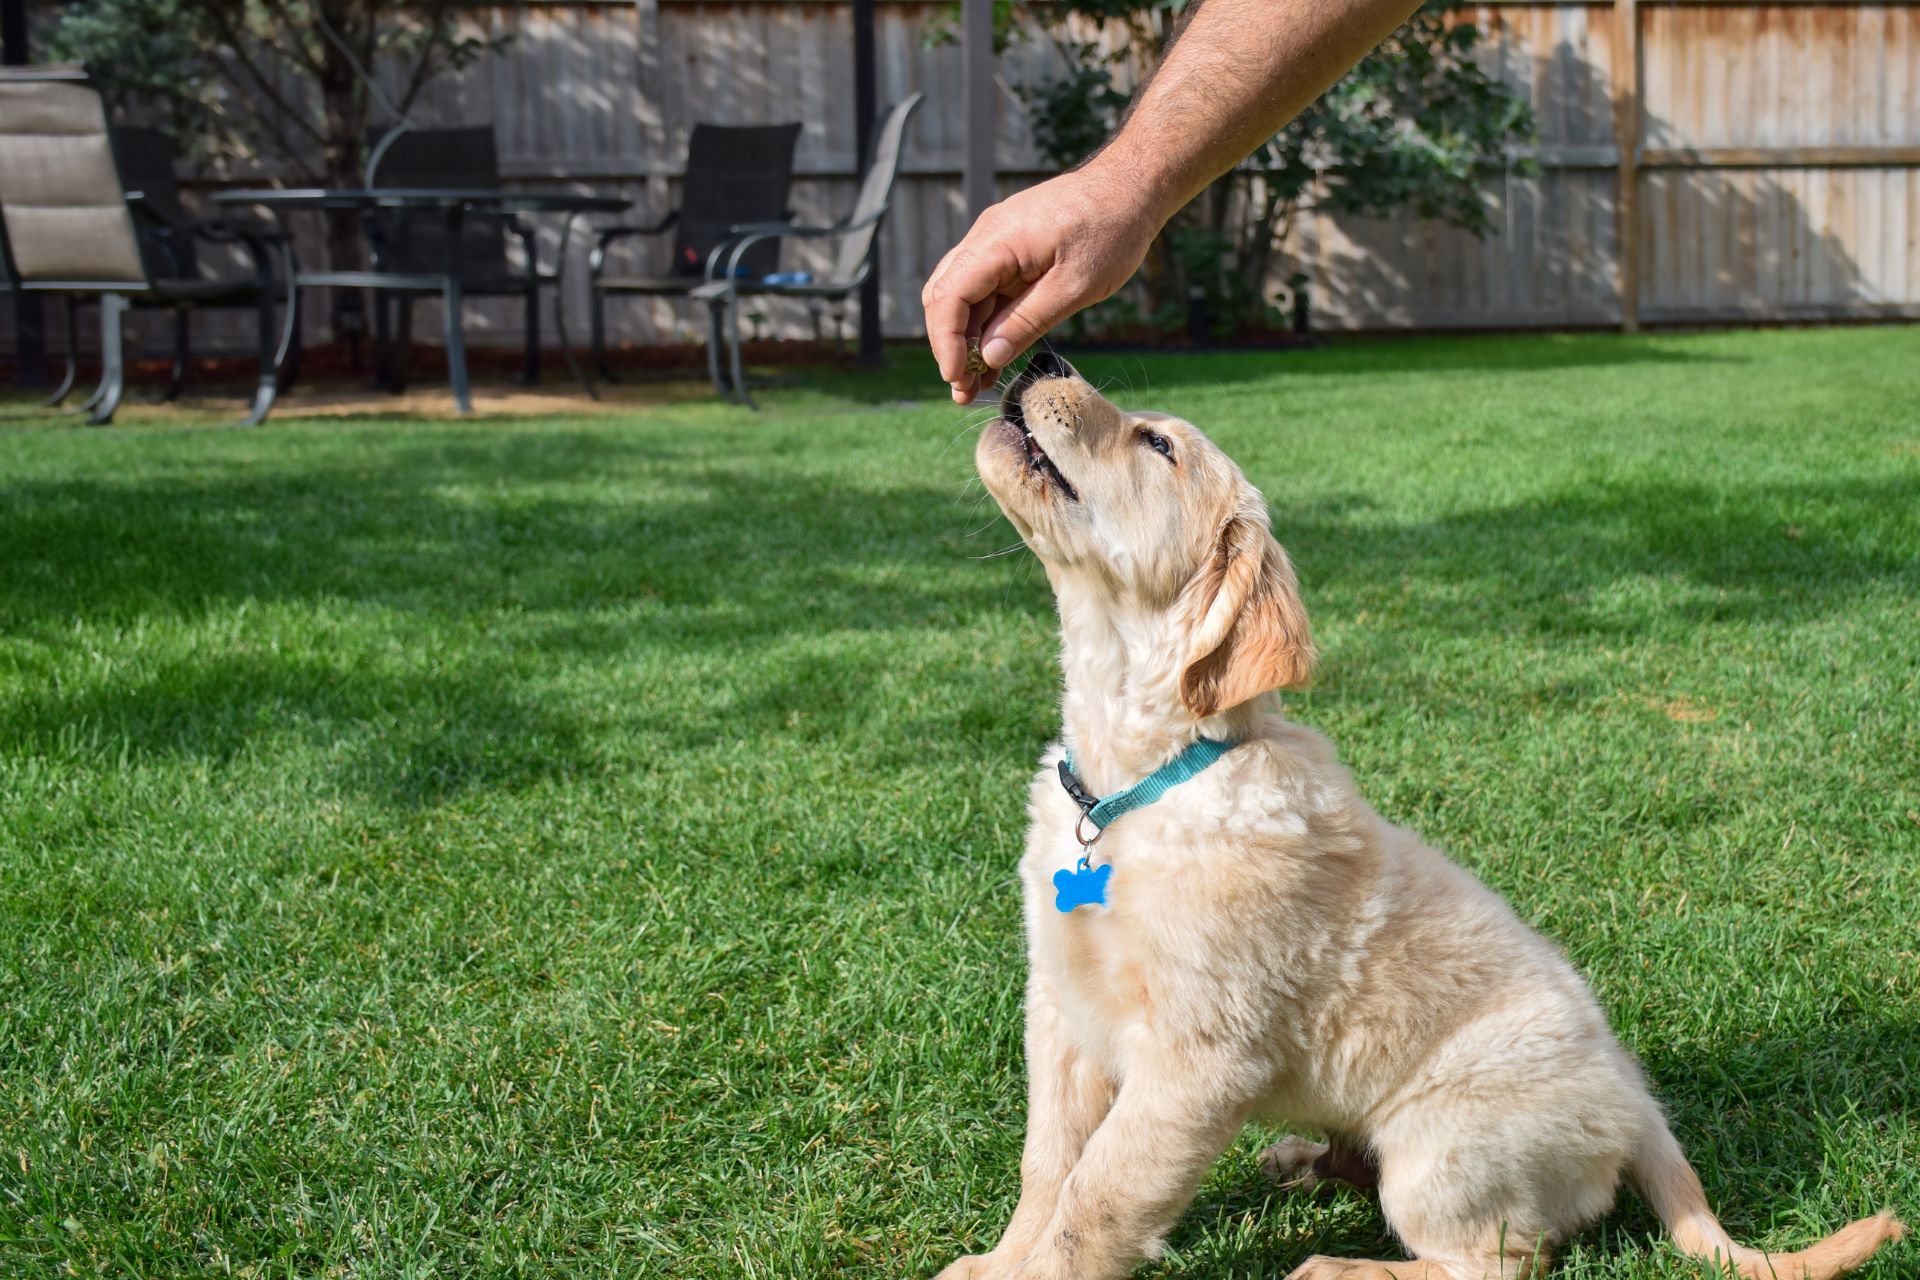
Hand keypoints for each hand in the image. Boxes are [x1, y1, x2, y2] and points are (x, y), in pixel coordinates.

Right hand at [923, 162, 1159, 403]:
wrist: (1132, 188)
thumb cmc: (1111, 231)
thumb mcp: (1075, 286)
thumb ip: (1028, 321)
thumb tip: (988, 357)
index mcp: (998, 241)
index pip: (949, 296)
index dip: (946, 342)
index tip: (958, 377)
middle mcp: (987, 237)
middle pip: (946, 297)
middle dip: (950, 346)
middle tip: (964, 391)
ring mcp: (996, 241)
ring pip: (963, 296)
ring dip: (966, 339)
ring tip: (976, 384)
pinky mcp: (1010, 249)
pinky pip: (986, 289)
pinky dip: (986, 323)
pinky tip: (993, 358)